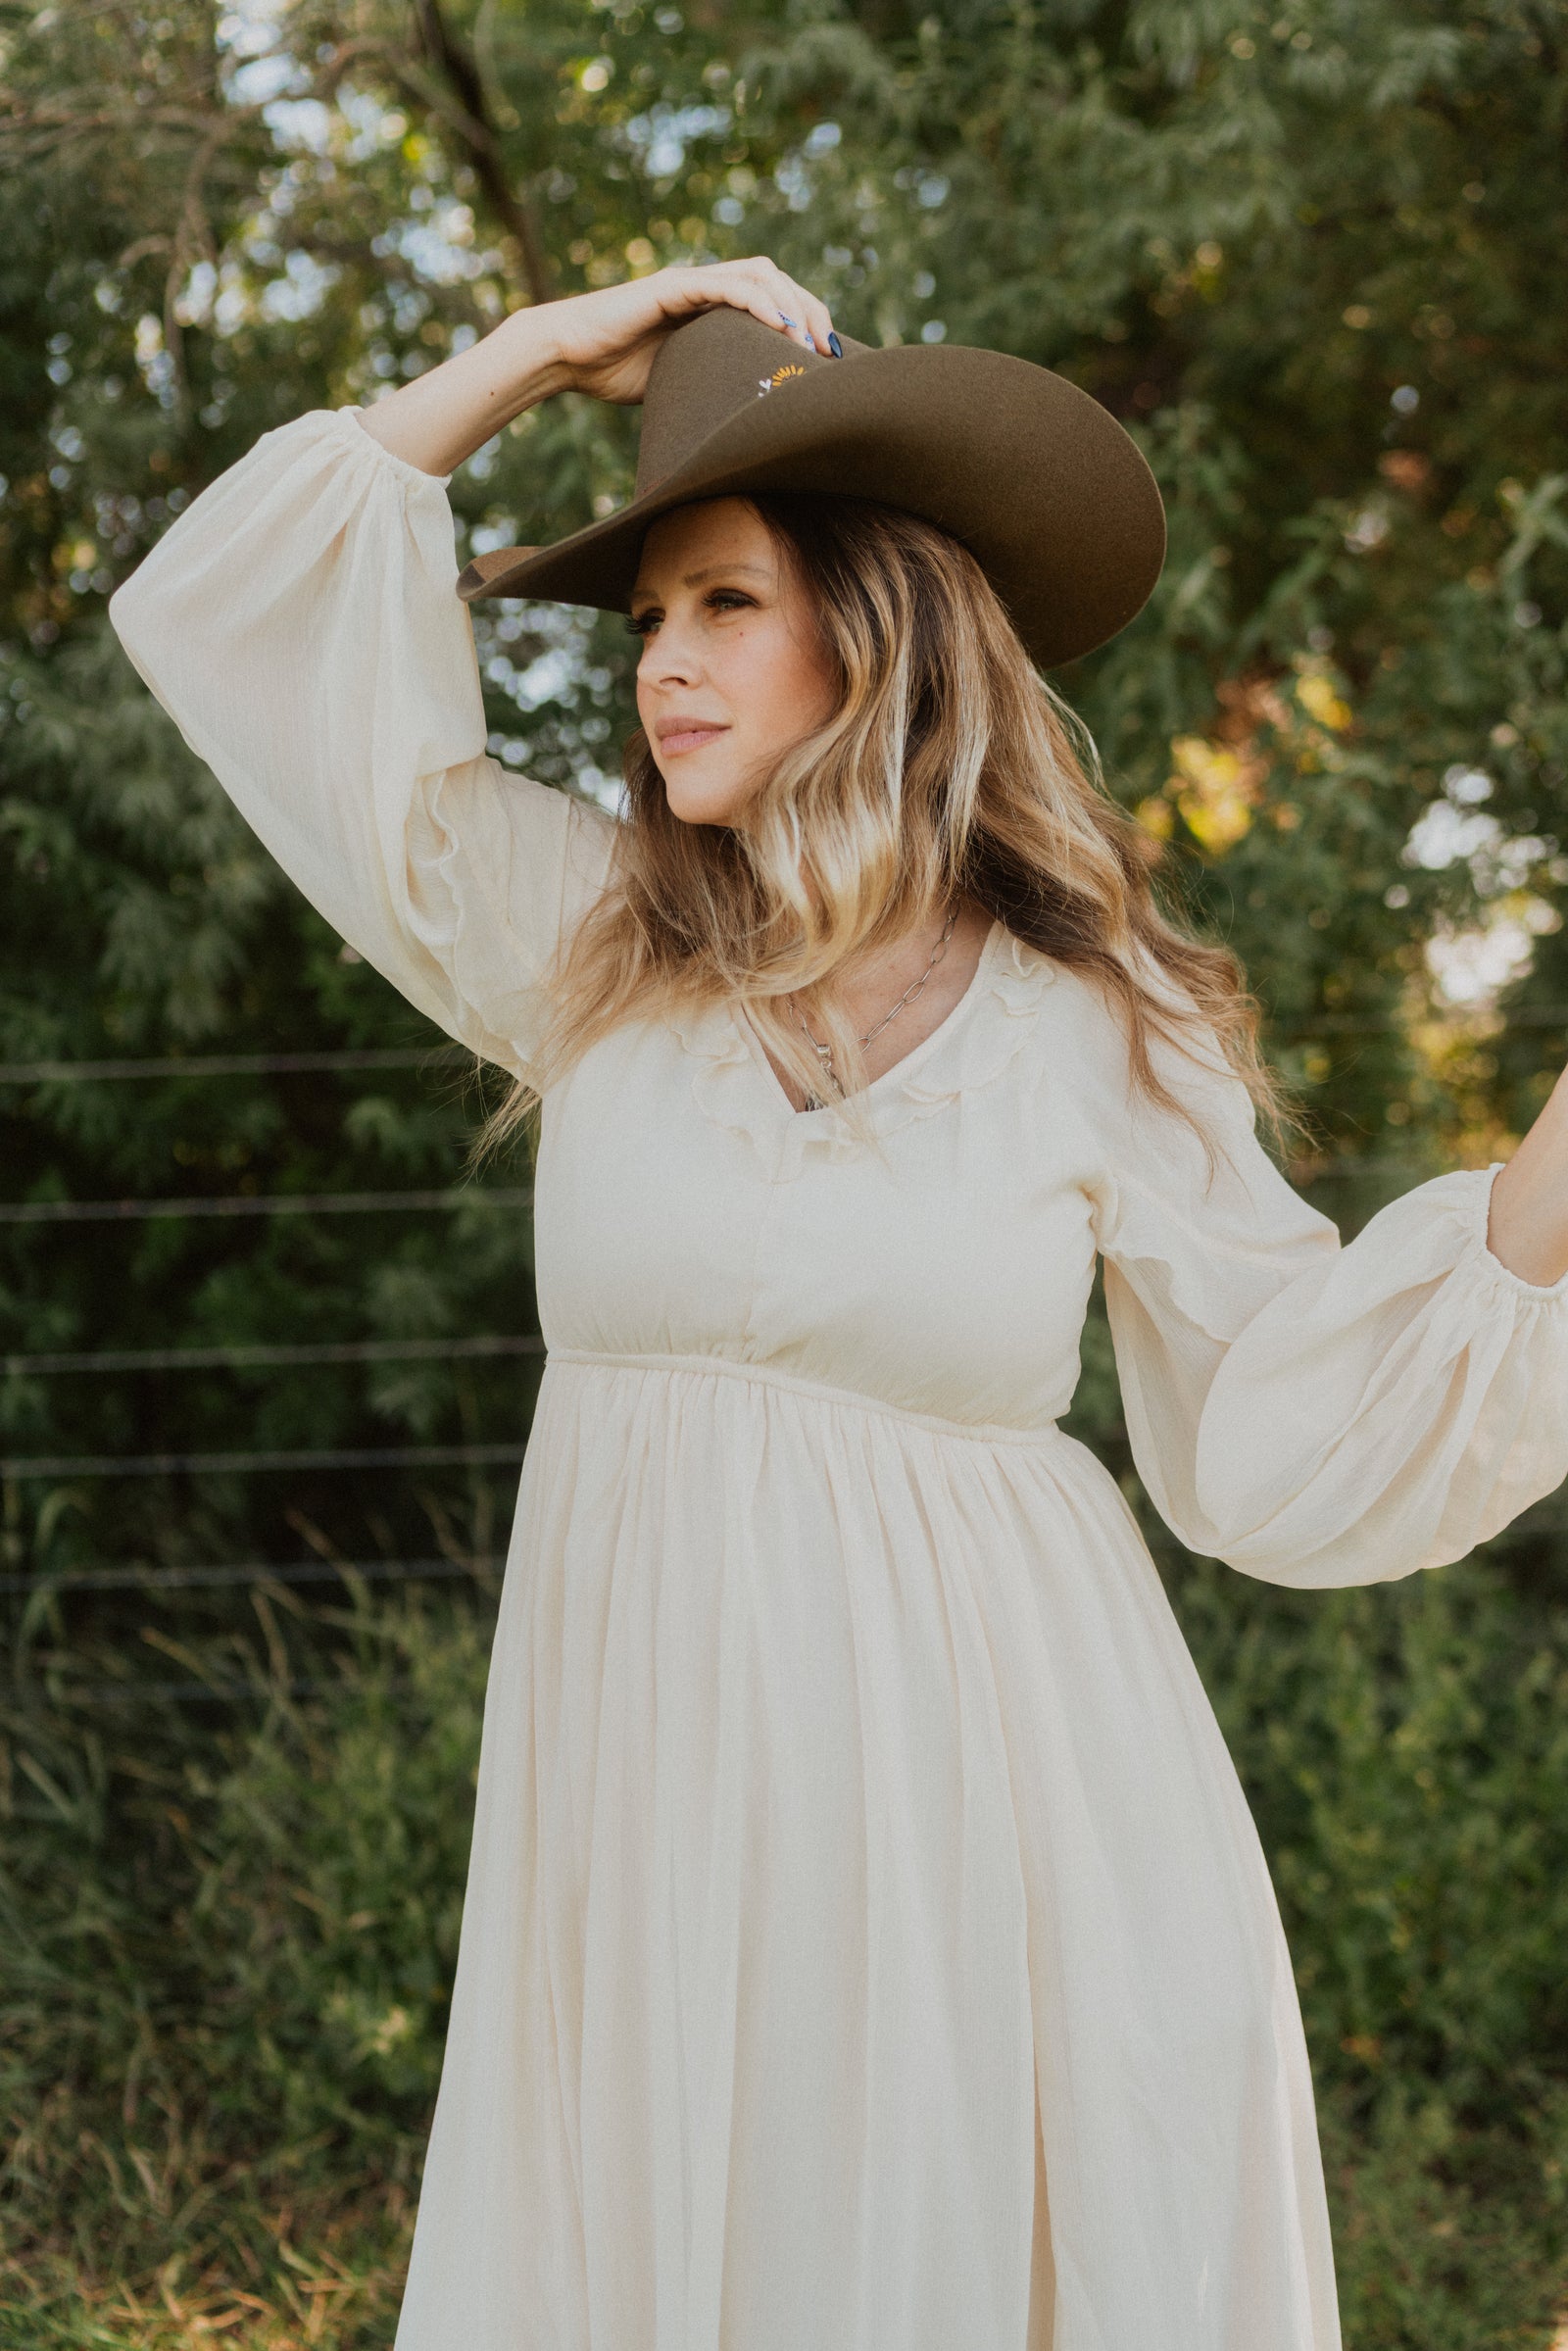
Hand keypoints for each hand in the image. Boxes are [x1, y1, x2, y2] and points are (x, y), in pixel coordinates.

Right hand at [542, 259, 839, 402]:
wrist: (570, 356)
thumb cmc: (616, 373)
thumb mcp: (682, 384)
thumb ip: (715, 385)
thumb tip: (752, 429)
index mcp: (714, 307)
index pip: (775, 299)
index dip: (808, 322)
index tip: (828, 360)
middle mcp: (708, 287)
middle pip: (778, 281)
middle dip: (812, 311)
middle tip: (830, 353)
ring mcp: (691, 283)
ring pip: (759, 275)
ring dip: (793, 305)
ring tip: (810, 342)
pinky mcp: (672, 286)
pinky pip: (725, 285)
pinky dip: (758, 302)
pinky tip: (780, 326)